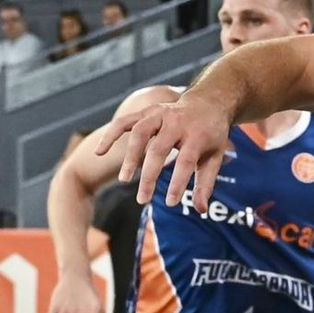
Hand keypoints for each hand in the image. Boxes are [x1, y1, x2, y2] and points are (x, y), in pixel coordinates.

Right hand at [94, 93, 229, 208]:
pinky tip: (99, 152)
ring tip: (124, 180)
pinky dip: (110, 135)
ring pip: (139, 133)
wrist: (209, 102)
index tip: (170, 203)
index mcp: (197, 134)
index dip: (177, 183)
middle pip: (158, 149)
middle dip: (149, 176)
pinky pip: (124, 121)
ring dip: (130, 157)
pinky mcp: (146, 112)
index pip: (186, 161)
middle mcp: (177, 122)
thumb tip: (201, 210)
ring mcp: (160, 114)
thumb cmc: (210, 136)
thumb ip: (205, 183)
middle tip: (142, 200)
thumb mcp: (214, 158)